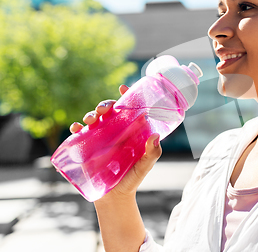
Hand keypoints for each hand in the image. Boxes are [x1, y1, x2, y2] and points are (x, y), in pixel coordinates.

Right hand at [70, 84, 162, 199]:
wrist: (114, 197)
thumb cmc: (132, 178)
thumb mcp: (145, 165)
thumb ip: (152, 152)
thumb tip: (154, 136)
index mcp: (129, 130)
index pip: (128, 109)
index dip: (126, 96)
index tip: (123, 87)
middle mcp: (114, 131)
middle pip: (108, 111)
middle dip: (104, 105)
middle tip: (105, 109)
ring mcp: (99, 138)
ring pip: (93, 119)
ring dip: (90, 114)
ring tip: (91, 119)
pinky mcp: (86, 148)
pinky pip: (78, 135)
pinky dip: (76, 128)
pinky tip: (76, 128)